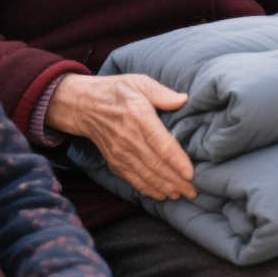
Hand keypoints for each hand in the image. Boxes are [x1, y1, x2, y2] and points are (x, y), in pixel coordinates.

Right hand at [46, 74, 196, 200]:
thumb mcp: (139, 82)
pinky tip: (163, 194)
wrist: (83, 106)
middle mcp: (129, 139)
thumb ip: (162, 92)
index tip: (191, 174)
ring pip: (146, 176)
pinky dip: (148, 189)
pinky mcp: (114, 162)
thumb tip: (184, 99)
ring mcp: (120, 153)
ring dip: (165, 188)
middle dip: (176, 181)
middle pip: (156, 165)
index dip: (177, 162)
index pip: (161, 145)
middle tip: (194, 191)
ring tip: (182, 194)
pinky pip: (133, 179)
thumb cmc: (116, 91)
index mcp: (139, 117)